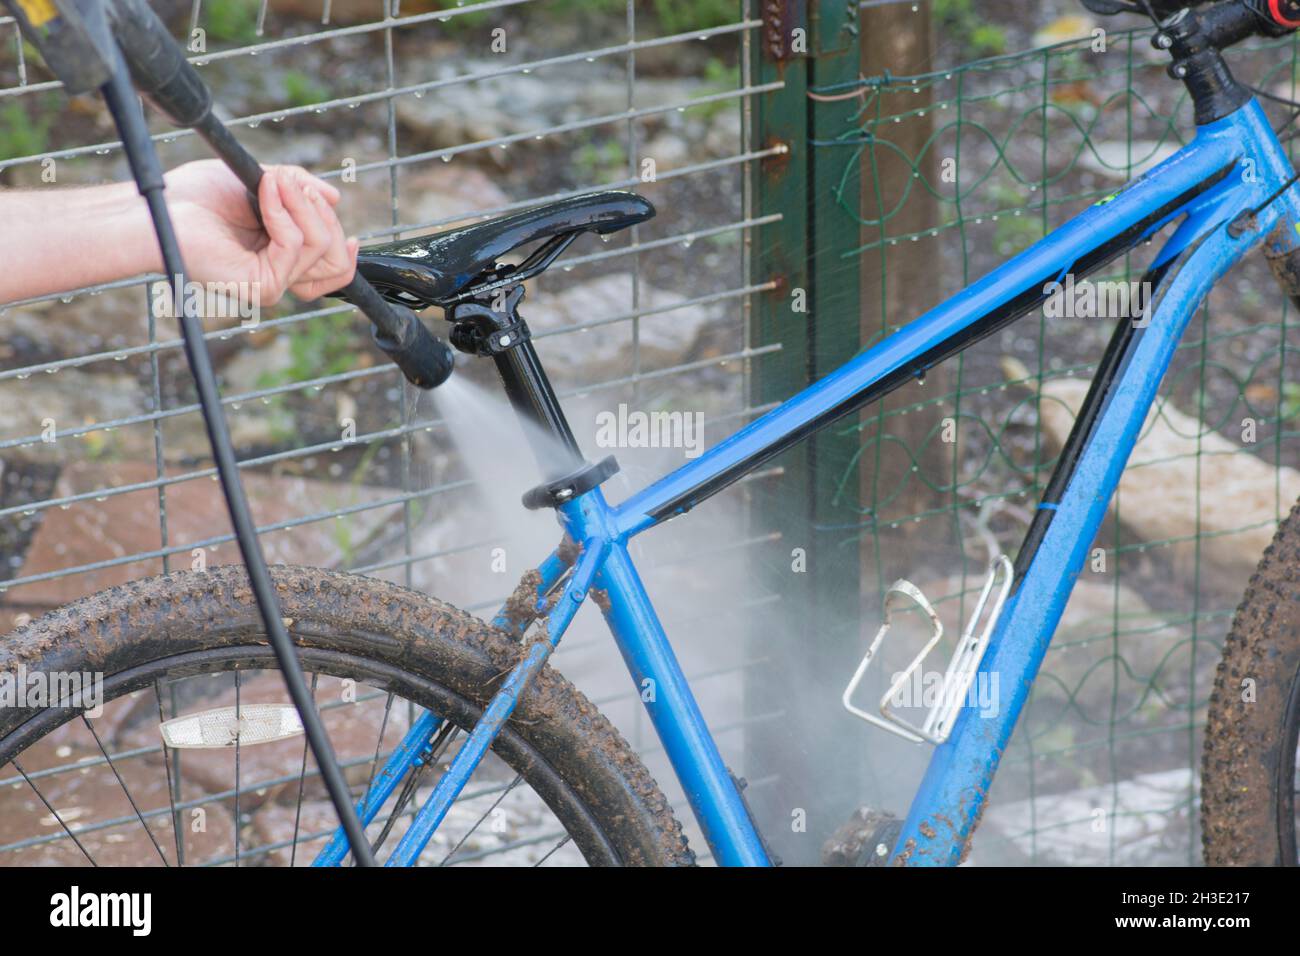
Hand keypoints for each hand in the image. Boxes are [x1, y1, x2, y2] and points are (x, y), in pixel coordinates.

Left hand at [165, 160, 357, 305]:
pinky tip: (265, 192)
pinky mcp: (262, 287)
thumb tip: (335, 198)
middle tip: (294, 183)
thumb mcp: (261, 181)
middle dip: (321, 212)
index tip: (334, 207)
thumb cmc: (197, 196)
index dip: (343, 243)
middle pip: (335, 258)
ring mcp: (272, 285)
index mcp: (280, 259)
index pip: (332, 265)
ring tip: (274, 182)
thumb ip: (297, 188)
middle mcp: (279, 276)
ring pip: (320, 247)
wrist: (164, 208)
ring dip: (301, 205)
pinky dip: (282, 212)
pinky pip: (294, 245)